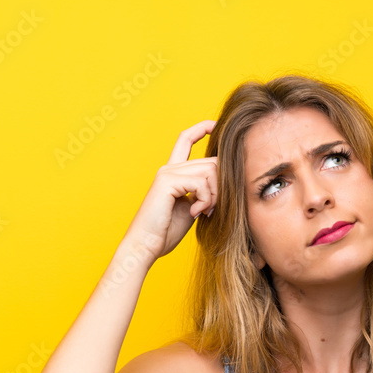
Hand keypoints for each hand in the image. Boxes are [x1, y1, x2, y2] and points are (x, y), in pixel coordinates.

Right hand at [120, 120, 218, 262]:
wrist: (146, 246)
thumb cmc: (166, 232)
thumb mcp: (192, 207)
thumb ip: (204, 192)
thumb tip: (226, 184)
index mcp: (173, 172)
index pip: (186, 139)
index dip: (202, 128)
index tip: (217, 126)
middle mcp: (169, 168)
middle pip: (212, 161)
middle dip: (222, 186)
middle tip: (213, 208)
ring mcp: (168, 173)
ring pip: (211, 171)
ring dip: (215, 196)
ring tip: (204, 211)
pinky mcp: (167, 181)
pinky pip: (201, 183)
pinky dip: (205, 200)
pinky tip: (195, 213)